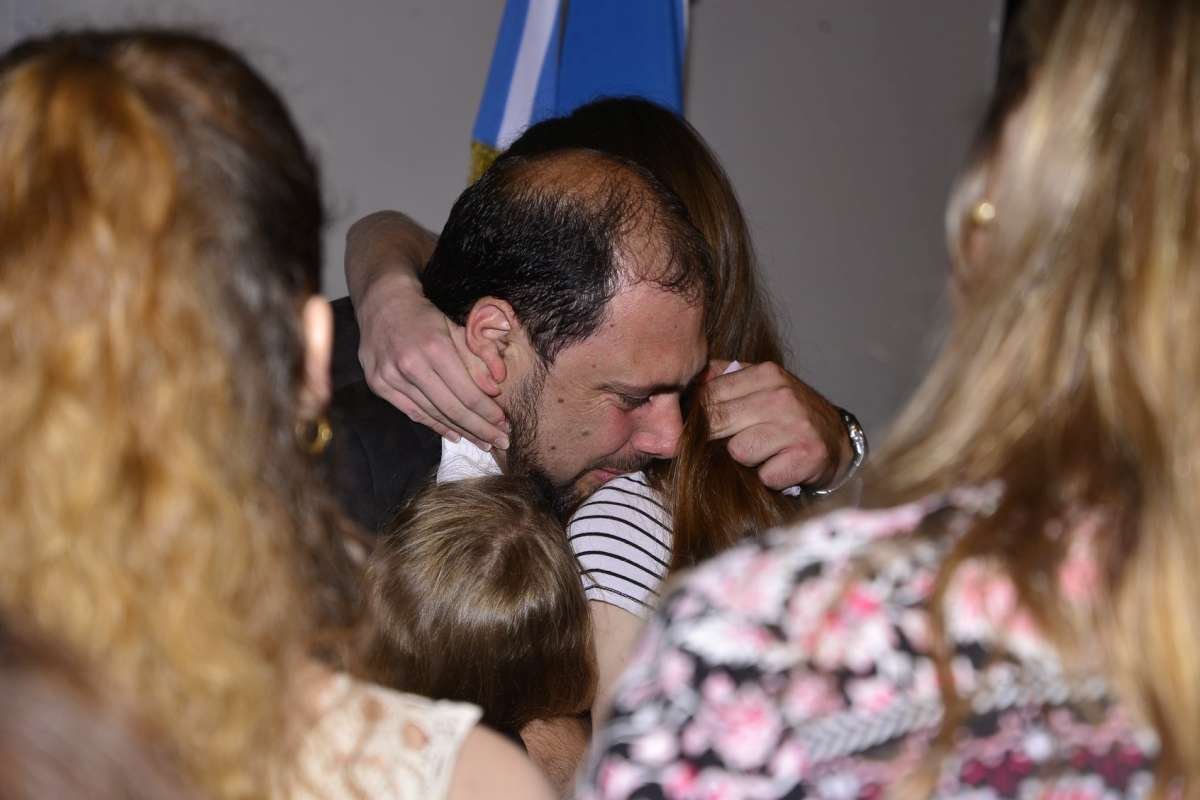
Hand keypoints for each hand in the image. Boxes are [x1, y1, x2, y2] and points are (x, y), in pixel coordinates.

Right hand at [356, 272, 508, 450]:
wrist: (382, 303)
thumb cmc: (425, 315)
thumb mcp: (457, 327)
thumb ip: (478, 356)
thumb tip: (496, 387)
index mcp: (434, 348)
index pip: (467, 392)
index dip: (487, 413)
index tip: (504, 424)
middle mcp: (410, 365)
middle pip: (451, 408)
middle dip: (479, 429)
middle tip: (500, 442)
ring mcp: (391, 377)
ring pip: (433, 414)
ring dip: (460, 430)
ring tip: (481, 441)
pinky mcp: (379, 385)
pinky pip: (412, 413)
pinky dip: (435, 426)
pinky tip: (454, 434)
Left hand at [702, 360, 849, 489]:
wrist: (838, 440)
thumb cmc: (788, 415)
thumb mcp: (761, 386)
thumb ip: (723, 380)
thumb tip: (682, 385)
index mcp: (765, 374)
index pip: (708, 394)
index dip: (696, 417)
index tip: (697, 429)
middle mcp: (781, 395)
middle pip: (717, 422)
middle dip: (716, 440)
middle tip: (731, 444)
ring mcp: (796, 425)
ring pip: (738, 452)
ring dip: (747, 460)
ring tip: (765, 453)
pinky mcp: (807, 456)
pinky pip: (764, 475)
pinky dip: (770, 477)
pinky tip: (781, 465)